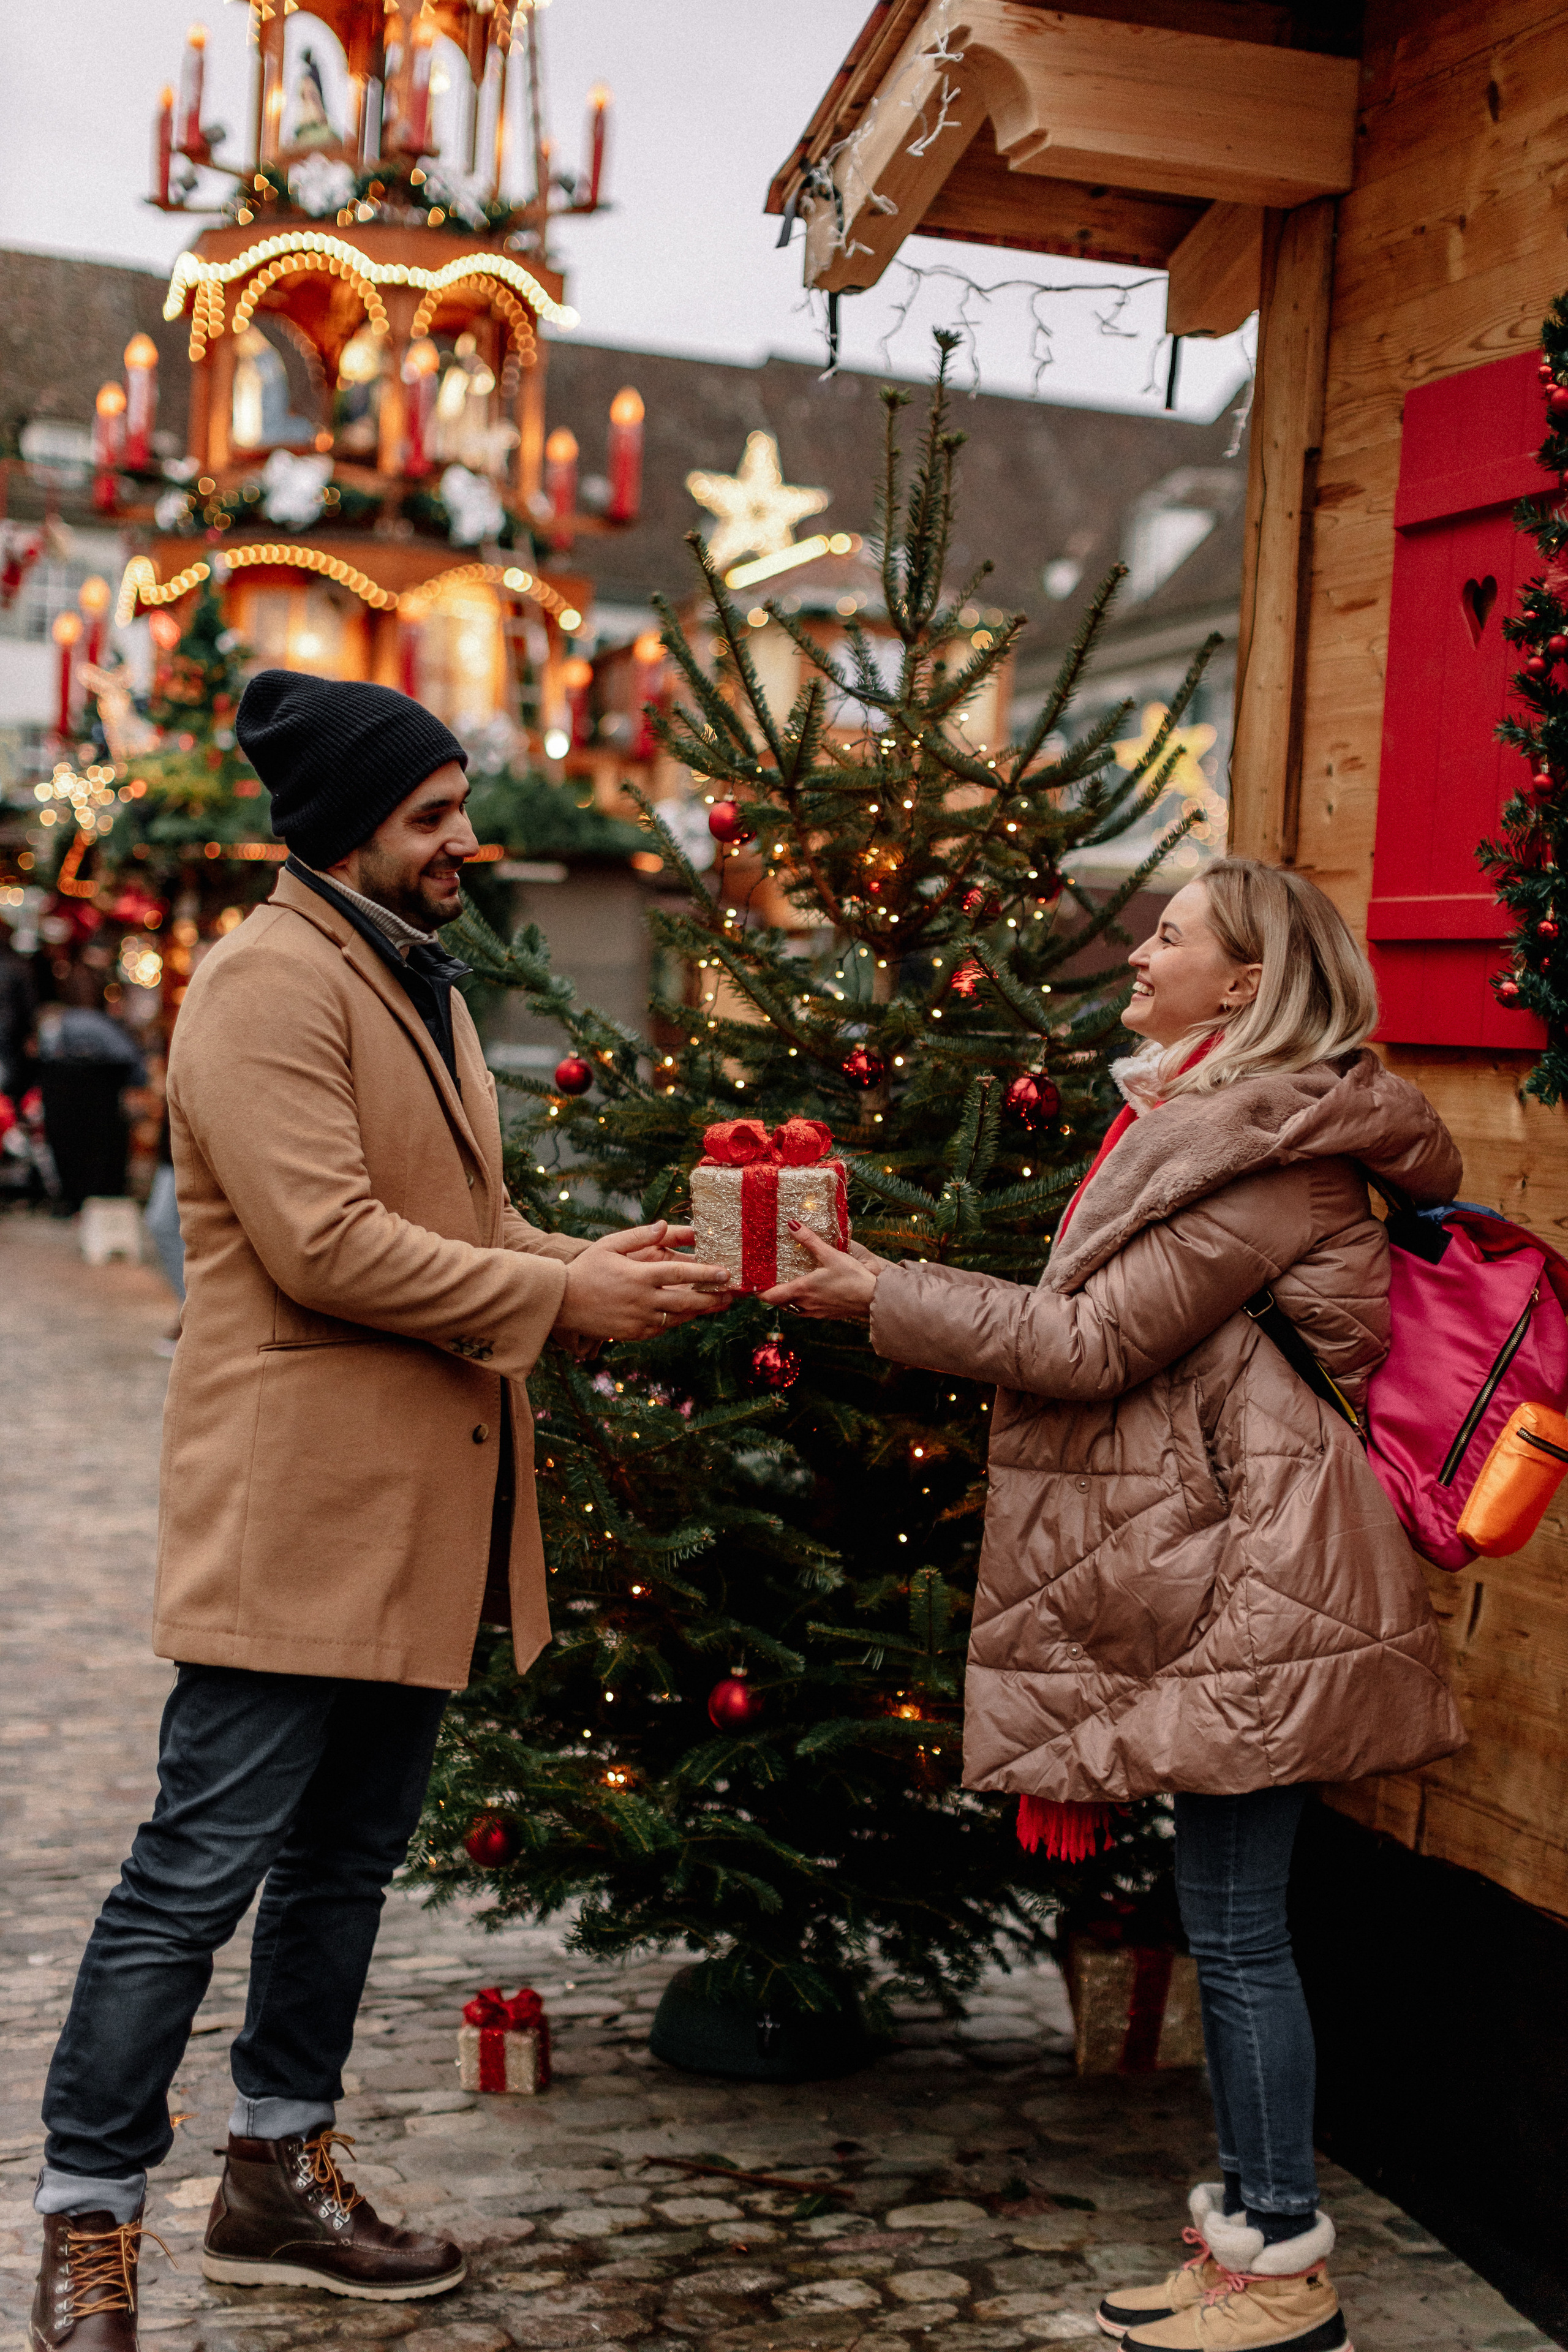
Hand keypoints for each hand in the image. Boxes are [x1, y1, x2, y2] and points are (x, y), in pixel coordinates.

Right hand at [554, 1222, 732, 1340]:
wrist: (561, 1302)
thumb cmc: (586, 1268)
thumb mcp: (609, 1245)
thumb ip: (639, 1235)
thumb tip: (665, 1225)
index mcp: (639, 1276)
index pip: (680, 1274)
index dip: (706, 1273)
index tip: (725, 1273)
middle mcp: (642, 1300)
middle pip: (686, 1301)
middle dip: (712, 1298)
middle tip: (731, 1294)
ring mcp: (638, 1320)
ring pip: (678, 1318)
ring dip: (700, 1312)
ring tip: (718, 1304)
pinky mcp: (633, 1333)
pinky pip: (662, 1329)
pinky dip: (677, 1321)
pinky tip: (688, 1314)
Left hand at [760, 1224, 887, 1320]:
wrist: (873, 1298)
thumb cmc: (852, 1277)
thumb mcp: (830, 1254)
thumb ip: (809, 1240)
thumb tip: (792, 1224)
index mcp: (802, 1290)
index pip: (771, 1297)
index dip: (759, 1293)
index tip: (752, 1286)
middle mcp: (805, 1305)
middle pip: (781, 1304)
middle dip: (774, 1294)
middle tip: (770, 1281)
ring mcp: (817, 1313)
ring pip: (795, 1309)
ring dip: (789, 1300)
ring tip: (790, 1285)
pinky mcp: (828, 1315)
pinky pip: (808, 1311)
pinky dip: (804, 1303)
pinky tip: (812, 1293)